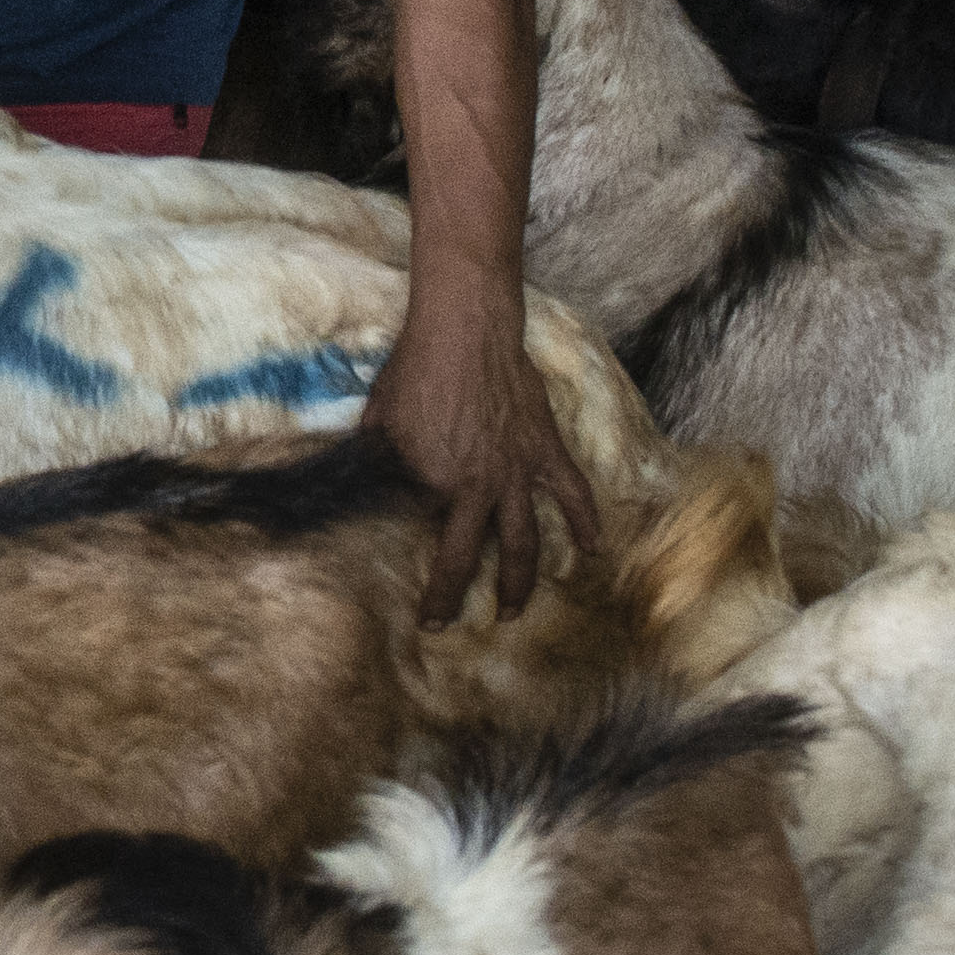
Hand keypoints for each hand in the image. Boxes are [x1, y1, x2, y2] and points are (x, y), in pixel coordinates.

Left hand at [363, 301, 602, 627]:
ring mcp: (517, 472)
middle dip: (455, 597)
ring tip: (514, 612)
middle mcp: (476, 487)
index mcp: (431, 482)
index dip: (414, 568)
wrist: (465, 329)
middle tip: (445, 624)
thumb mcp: (378, 419)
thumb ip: (376, 458)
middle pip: (469, 556)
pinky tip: (594, 551)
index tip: (408, 599)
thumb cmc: (414, 369)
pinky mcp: (546, 450)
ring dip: (521, 582)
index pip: (421, 536)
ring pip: (524, 542)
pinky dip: (586, 524)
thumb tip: (360, 482)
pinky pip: (574, 495)